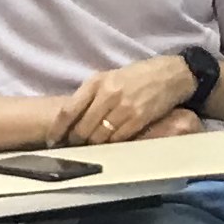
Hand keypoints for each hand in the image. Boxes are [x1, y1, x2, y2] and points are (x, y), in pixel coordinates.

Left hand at [60, 55, 196, 143]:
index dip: (58, 130)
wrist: (170, 74)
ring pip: (99, 137)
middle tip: (74, 148)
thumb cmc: (137, 76)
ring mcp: (123, 107)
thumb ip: (91, 96)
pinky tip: (111, 146)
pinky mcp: (138, 118)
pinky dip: (112, 145)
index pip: (68, 110)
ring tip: (92, 149)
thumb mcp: (109, 78)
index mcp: (96, 82)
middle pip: (82, 128)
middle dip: (76, 142)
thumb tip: (72, 120)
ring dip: (93, 146)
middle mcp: (107, 94)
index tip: (53, 141)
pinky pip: (118, 139)